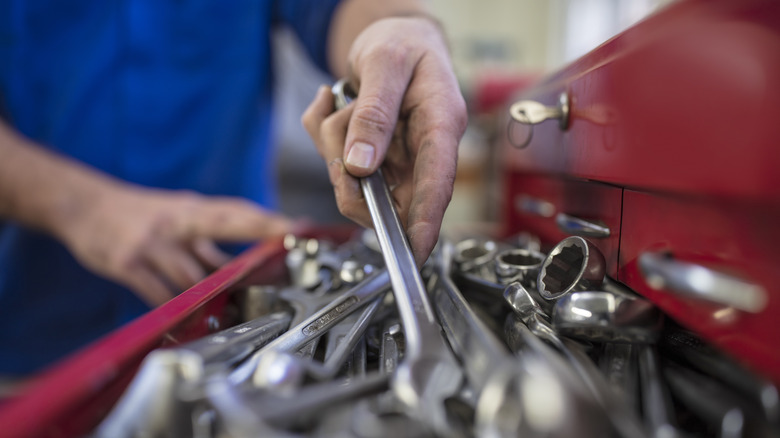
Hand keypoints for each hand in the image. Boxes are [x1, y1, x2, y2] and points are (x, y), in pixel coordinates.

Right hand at [59, 184, 293, 305]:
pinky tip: (183, 319)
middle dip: (255, 234)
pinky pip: (157, 293)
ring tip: (228, 310)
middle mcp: (175, 221)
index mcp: (191, 209)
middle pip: (222, 225)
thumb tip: (245, 266)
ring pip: (190, 275)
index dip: (265, 219)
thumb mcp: (177, 218)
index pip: (235, 212)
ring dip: (210, 295)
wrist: (84, 205)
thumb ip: (208, 242)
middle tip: (280, 249)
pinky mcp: (127, 263)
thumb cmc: (142, 215)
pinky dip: (173, 308)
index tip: (294, 227)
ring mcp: (151, 242)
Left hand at [303, 16, 466, 263]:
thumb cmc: (402, 43)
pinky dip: (324, 136)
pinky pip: (339, 164)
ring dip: (333, 146)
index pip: (438, 183)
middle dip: (351, 176)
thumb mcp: (385, 64)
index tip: (414, 250)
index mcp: (440, 124)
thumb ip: (375, 114)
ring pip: (357, 182)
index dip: (426, 221)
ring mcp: (398, 157)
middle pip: (390, 194)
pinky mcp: (376, 157)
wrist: (392, 35)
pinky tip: (332, 104)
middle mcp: (423, 149)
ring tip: (340, 104)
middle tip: (336, 135)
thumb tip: (362, 166)